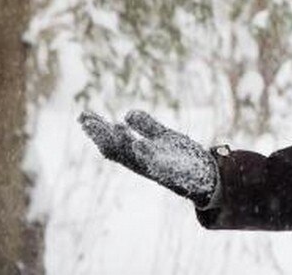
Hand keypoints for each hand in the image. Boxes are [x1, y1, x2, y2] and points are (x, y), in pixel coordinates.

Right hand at [78, 109, 218, 207]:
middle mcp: (143, 164)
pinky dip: (147, 156)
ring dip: (121, 143)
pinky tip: (137, 144)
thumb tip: (127, 115)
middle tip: (86, 119)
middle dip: (101, 135)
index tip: (83, 116)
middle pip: (117, 150)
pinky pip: (159, 166)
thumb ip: (146, 127)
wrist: (208, 176)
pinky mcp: (175, 172)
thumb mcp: (163, 137)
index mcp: (138, 155)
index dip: (97, 131)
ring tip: (111, 126)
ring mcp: (158, 168)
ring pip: (133, 158)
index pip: (112, 143)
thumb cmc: (182, 158)